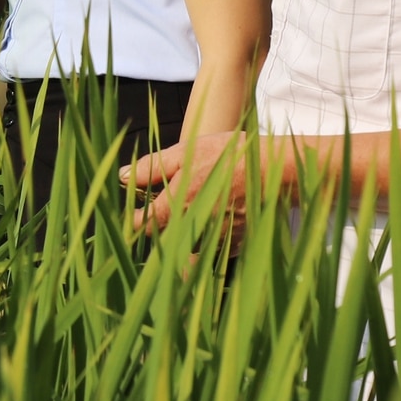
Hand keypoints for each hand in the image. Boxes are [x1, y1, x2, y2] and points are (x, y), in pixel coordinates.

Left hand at [124, 131, 251, 234]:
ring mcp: (215, 242)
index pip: (142, 225)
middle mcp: (193, 232)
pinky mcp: (235, 246)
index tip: (134, 208)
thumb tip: (123, 177)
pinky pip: (211, 246)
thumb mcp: (186, 153)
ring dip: (185, 230)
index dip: (134, 217)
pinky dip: (208, 234)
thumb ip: (151, 168)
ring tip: (197, 205)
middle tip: (168, 200)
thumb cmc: (230, 157)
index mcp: (176, 208)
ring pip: (187, 243)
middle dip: (161, 222)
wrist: (278, 172)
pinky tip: (217, 213)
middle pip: (164, 236)